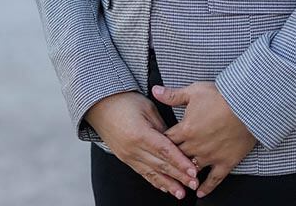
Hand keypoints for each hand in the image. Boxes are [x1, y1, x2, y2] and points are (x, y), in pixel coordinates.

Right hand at [84, 91, 200, 198]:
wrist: (101, 105)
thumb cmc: (126, 101)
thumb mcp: (147, 107)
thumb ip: (162, 126)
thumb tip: (175, 141)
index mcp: (140, 133)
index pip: (165, 151)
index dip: (180, 162)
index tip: (193, 170)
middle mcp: (133, 149)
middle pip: (160, 165)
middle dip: (179, 176)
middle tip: (194, 184)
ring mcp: (128, 156)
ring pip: (152, 173)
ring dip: (168, 184)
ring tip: (181, 193)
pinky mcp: (125, 159)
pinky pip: (142, 172)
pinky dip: (155, 181)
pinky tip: (164, 188)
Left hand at [152, 81, 257, 197]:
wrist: (247, 105)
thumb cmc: (221, 96)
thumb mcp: (194, 91)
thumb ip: (173, 95)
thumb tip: (155, 91)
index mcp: (186, 129)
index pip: (167, 141)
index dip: (160, 143)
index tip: (156, 147)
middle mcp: (195, 146)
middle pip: (177, 157)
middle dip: (170, 161)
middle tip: (164, 166)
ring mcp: (210, 156)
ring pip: (192, 171)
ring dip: (185, 176)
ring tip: (180, 180)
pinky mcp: (225, 162)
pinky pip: (213, 180)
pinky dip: (206, 188)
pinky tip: (200, 193)